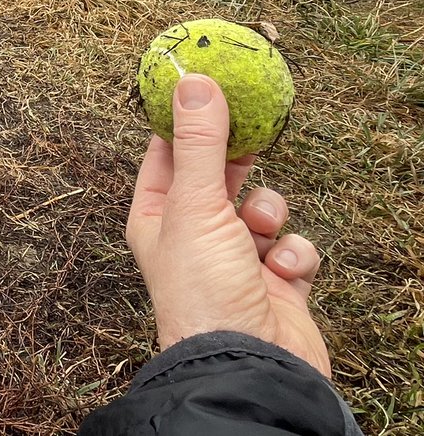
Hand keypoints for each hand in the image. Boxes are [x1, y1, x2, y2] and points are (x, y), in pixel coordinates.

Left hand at [127, 74, 330, 375]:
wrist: (249, 367)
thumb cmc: (203, 290)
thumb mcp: (195, 204)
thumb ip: (200, 143)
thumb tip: (193, 81)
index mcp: (155, 217)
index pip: (164, 155)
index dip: (184, 122)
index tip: (206, 86)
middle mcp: (191, 236)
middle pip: (217, 177)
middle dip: (237, 160)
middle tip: (252, 132)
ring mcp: (235, 259)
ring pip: (261, 208)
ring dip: (269, 213)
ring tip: (261, 229)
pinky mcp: (275, 283)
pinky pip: (292, 247)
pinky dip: (293, 254)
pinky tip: (283, 272)